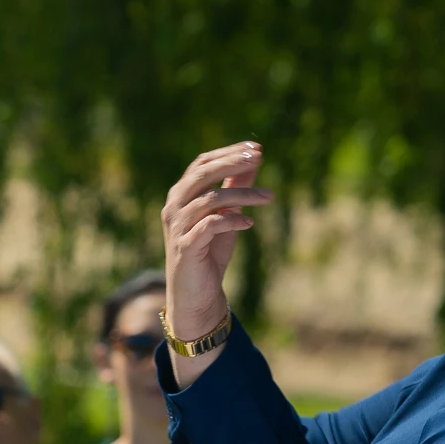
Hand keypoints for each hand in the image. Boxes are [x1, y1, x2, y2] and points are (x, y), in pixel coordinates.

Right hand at [162, 142, 272, 380]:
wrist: (195, 295)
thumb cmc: (210, 253)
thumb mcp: (228, 215)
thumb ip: (237, 188)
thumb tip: (254, 160)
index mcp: (181, 195)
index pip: (202, 163)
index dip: (228, 152)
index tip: (256, 148)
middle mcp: (174, 207)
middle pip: (202, 174)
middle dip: (232, 163)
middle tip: (259, 158)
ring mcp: (178, 227)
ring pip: (210, 199)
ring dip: (243, 194)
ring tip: (270, 197)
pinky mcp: (186, 248)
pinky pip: (209, 225)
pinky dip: (232, 220)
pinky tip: (250, 222)